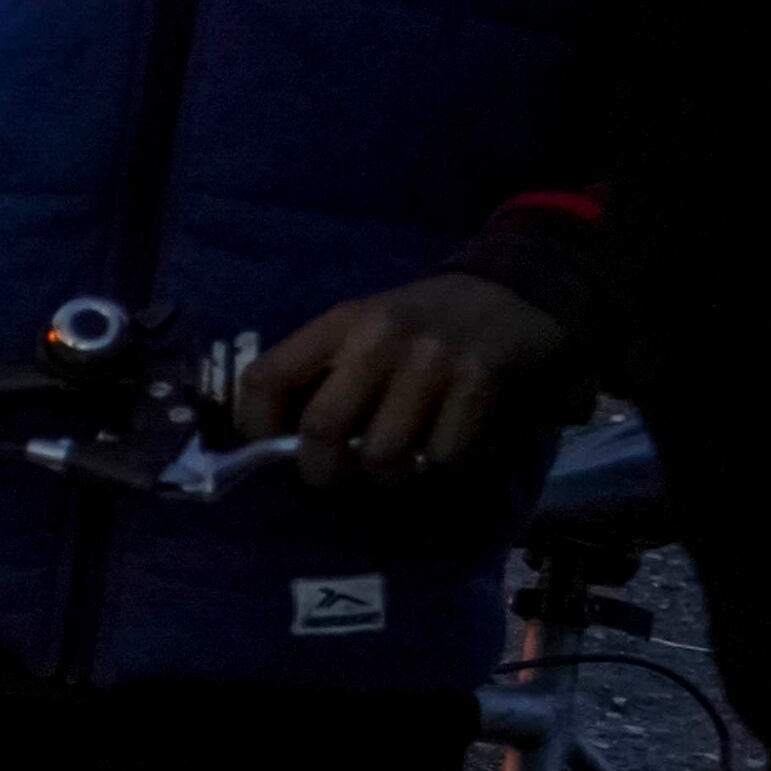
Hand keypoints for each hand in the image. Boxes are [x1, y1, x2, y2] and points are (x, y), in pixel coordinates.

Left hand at [238, 273, 565, 483]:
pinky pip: (443, 456)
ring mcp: (433, 360)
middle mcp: (381, 337)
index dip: (254, 426)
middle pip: (322, 428)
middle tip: (334, 475)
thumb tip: (274, 442)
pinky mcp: (482, 383)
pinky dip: (442, 464)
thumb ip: (323, 372)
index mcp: (341, 322)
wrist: (515, 294)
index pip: (265, 378)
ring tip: (396, 462)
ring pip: (382, 455)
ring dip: (386, 475)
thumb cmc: (423, 325)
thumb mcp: (364, 329)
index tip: (269, 448)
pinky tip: (446, 443)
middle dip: (322, 470)